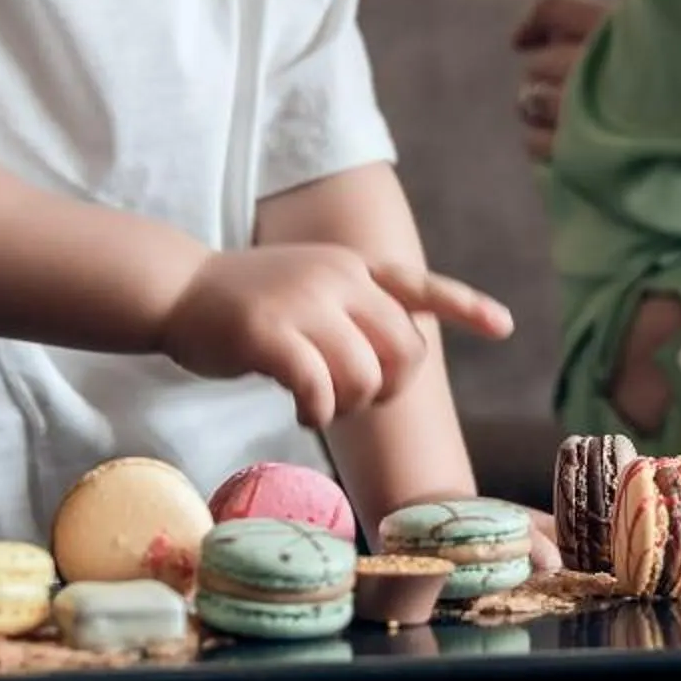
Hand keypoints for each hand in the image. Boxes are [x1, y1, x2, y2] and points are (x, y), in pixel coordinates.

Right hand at [158, 246, 512, 427]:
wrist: (176, 289)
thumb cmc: (246, 304)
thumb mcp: (311, 287)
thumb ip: (352, 310)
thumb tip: (393, 360)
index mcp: (352, 267)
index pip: (419, 284)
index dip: (464, 306)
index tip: (504, 327)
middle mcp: (337, 277)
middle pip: (403, 349)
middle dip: (390, 388)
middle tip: (356, 400)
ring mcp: (303, 302)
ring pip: (364, 374)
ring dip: (350, 405)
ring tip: (322, 406)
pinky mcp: (269, 333)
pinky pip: (318, 388)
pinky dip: (318, 411)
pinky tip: (303, 412)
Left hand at [510, 0, 610, 161]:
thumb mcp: (665, 43)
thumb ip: (619, 31)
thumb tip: (548, 35)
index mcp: (616, 28)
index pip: (555, 8)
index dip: (533, 22)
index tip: (522, 41)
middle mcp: (594, 64)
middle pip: (539, 62)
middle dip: (543, 74)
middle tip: (562, 87)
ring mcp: (582, 111)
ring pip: (530, 100)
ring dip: (536, 107)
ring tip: (558, 115)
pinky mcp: (577, 153)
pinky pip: (535, 142)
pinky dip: (539, 140)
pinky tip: (560, 142)